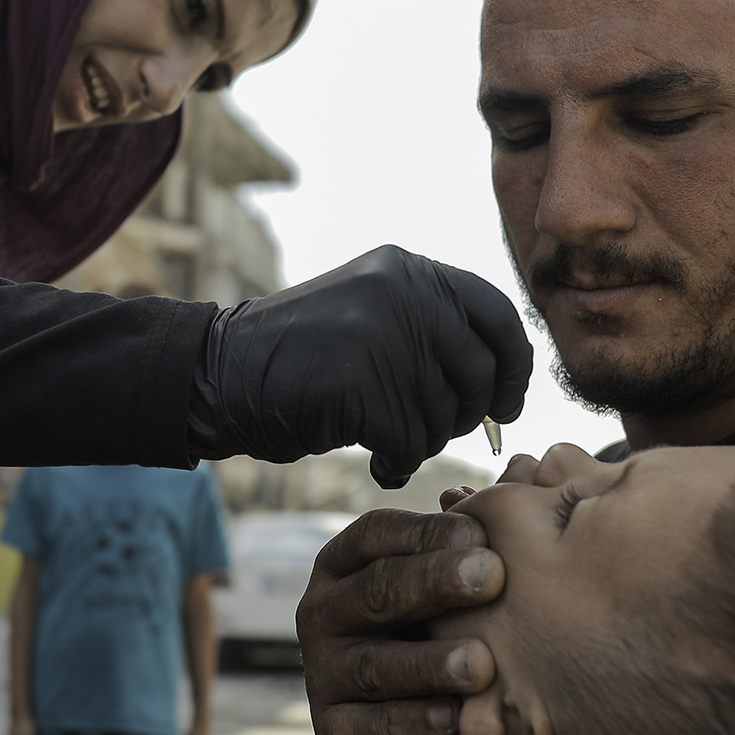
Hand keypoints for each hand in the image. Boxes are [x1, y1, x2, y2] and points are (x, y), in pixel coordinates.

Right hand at [188, 245, 532, 486]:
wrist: (220, 372)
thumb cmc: (303, 356)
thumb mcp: (370, 310)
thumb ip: (430, 323)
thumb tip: (505, 371)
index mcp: (408, 271)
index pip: (497, 315)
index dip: (514, 365)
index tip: (507, 403)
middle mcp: (400, 293)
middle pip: (478, 373)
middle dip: (467, 416)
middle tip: (437, 432)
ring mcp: (377, 336)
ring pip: (443, 415)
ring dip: (423, 443)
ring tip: (390, 442)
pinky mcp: (355, 385)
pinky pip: (410, 443)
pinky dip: (399, 464)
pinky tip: (378, 463)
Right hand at [296, 506, 503, 734]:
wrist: (389, 718)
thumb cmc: (422, 626)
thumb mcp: (427, 580)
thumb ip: (450, 541)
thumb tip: (464, 495)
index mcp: (343, 562)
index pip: (376, 534)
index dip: (425, 533)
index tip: (479, 535)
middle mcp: (323, 611)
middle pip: (376, 590)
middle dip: (435, 582)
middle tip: (491, 577)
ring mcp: (322, 672)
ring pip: (374, 664)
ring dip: (429, 662)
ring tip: (482, 662)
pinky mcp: (333, 729)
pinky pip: (370, 727)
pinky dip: (412, 724)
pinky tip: (453, 717)